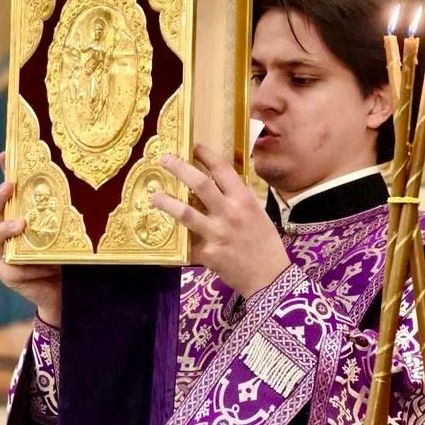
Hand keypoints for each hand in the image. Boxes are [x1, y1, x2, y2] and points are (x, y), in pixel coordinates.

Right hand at [0, 152, 62, 326]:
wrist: (64, 292)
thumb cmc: (65, 256)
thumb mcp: (66, 232)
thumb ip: (63, 213)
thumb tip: (73, 179)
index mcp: (20, 217)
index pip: (11, 191)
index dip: (6, 171)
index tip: (6, 154)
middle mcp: (8, 232)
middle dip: (0, 197)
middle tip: (9, 186)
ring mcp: (4, 253)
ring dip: (7, 230)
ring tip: (21, 224)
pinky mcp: (8, 274)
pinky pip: (12, 269)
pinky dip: (29, 267)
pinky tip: (45, 266)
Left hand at [151, 144, 291, 298]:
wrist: (269, 277)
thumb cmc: (265, 243)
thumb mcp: (257, 213)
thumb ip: (237, 199)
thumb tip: (216, 184)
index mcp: (244, 200)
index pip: (223, 170)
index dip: (206, 155)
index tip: (194, 147)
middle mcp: (229, 213)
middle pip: (200, 184)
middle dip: (180, 168)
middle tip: (165, 159)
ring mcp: (217, 234)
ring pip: (186, 213)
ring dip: (167, 202)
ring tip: (154, 196)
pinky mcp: (207, 254)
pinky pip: (188, 242)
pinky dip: (178, 239)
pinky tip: (168, 236)